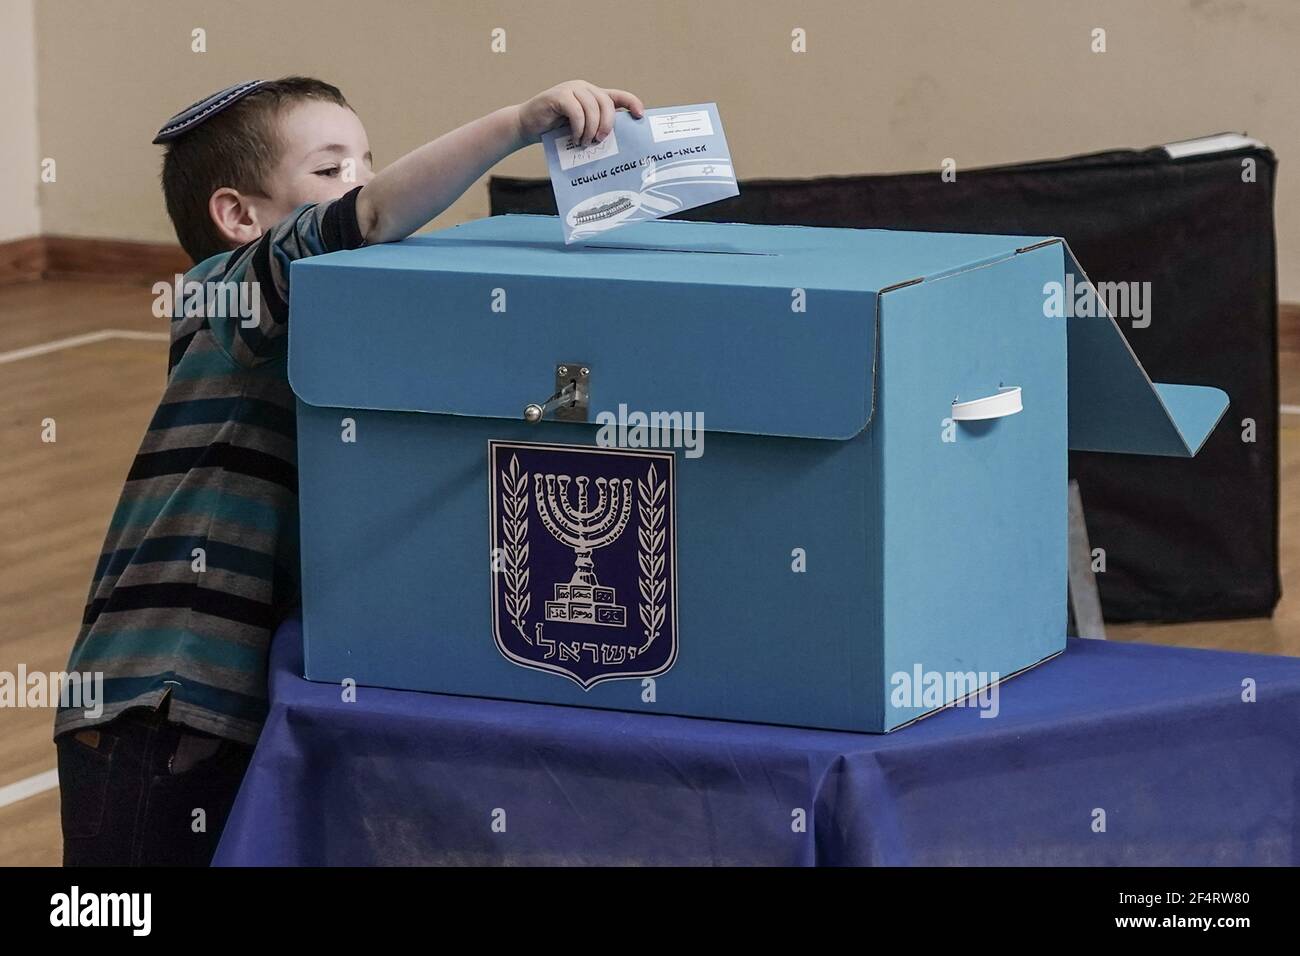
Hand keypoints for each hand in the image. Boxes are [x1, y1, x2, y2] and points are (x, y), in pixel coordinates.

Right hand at [515, 80, 644, 147]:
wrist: (527, 126)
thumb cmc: (554, 131)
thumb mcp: (580, 129)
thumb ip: (595, 128)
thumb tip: (615, 141)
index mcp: (592, 95)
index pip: (617, 95)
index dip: (631, 102)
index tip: (640, 115)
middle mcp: (584, 88)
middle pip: (606, 102)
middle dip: (607, 124)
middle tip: (600, 140)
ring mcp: (570, 89)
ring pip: (592, 107)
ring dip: (591, 128)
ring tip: (584, 142)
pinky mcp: (558, 95)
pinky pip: (576, 110)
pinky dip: (578, 126)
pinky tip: (575, 137)